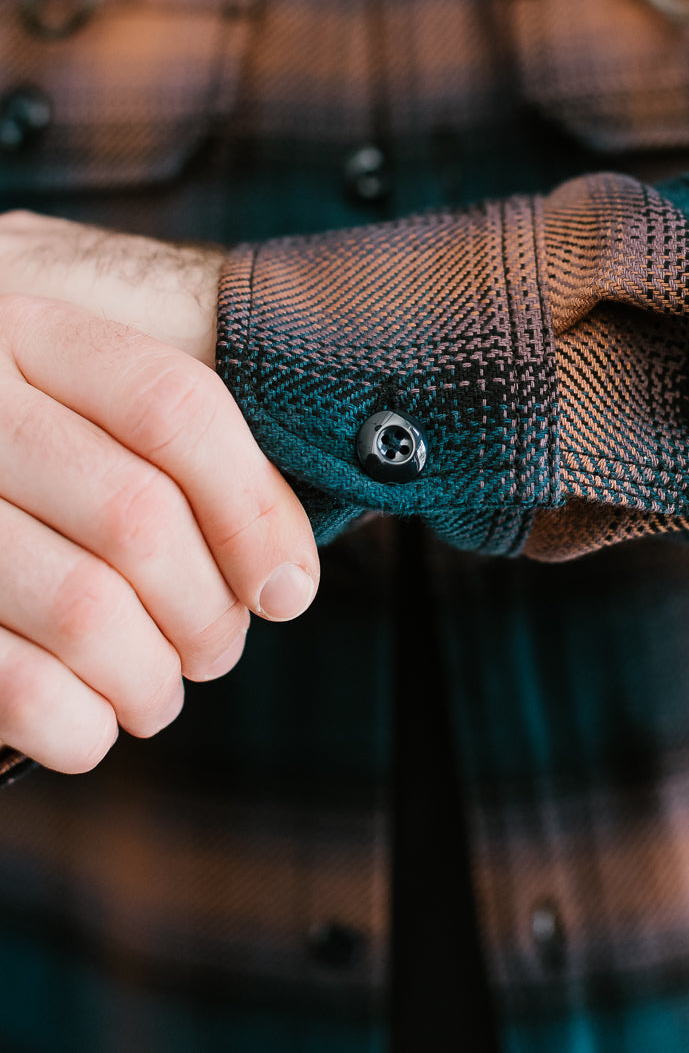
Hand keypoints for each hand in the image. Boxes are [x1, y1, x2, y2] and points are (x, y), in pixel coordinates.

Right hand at [0, 217, 318, 773]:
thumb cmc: (29, 459)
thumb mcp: (72, 401)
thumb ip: (170, 449)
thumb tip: (283, 575)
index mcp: (30, 335)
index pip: (175, 408)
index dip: (254, 511)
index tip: (288, 586)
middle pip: (139, 518)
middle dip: (206, 610)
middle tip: (217, 648)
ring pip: (86, 609)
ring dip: (149, 677)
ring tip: (158, 690)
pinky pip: (15, 686)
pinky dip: (76, 724)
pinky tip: (91, 722)